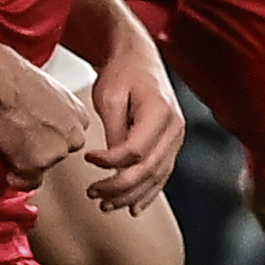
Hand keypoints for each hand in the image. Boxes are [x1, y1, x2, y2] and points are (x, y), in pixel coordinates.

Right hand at [0, 53, 96, 188]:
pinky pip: (27, 182)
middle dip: (42, 153)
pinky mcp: (38, 164)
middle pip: (59, 155)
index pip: (70, 138)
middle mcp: (75, 136)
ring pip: (42, 168)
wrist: (5, 86)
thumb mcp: (50, 94)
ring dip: (27, 163)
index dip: (50, 140)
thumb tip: (44, 124)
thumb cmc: (20, 81)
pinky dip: (16, 179)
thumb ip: (55, 113)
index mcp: (80, 116)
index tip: (39, 141)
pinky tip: (9, 171)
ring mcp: (58, 152)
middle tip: (22, 144)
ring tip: (11, 148)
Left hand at [85, 21, 185, 210]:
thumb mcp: (109, 96)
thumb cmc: (123, 71)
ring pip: (156, 177)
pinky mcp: (171, 143)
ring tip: (105, 205)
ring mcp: (176, 137)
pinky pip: (162, 174)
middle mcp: (174, 127)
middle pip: (148, 169)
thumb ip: (114, 131)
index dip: (110, 162)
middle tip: (93, 193)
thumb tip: (112, 164)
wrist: (138, 57)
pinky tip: (134, 207)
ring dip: (131, 195)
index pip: (136, 151)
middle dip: (119, 188)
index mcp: (160, 111)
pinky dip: (148, 193)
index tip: (88, 159)